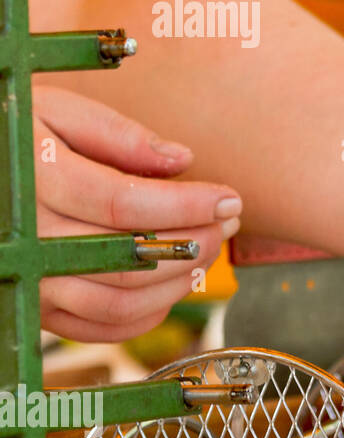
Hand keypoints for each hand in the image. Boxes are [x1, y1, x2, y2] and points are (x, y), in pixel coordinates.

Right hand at [33, 86, 239, 340]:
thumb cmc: (17, 135)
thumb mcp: (54, 111)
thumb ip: (116, 133)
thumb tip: (180, 159)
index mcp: (34, 180)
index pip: (124, 203)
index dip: (187, 205)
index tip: (229, 198)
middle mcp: (27, 237)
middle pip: (129, 257)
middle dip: (194, 242)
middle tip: (227, 221)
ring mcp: (30, 276)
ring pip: (120, 301)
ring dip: (179, 280)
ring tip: (209, 248)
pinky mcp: (37, 304)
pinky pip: (100, 327)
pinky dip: (149, 312)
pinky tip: (174, 281)